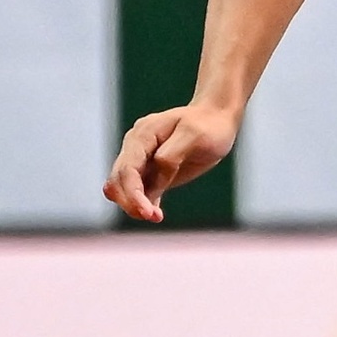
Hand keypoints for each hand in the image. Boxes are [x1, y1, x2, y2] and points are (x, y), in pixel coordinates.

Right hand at [106, 101, 241, 221]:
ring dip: (136, 205)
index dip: (133, 193)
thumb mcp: (194, 136)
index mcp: (142, 135)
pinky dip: (145, 204)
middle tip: (154, 217)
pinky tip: (157, 215)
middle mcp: (136, 147)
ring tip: (157, 217)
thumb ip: (171, 156)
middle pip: (119, 180)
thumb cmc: (208, 125)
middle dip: (131, 202)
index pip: (127, 168)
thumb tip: (155, 175)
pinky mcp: (153, 172)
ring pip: (126, 188)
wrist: (216, 120)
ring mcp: (142, 160)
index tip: (147, 212)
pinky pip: (142, 192)